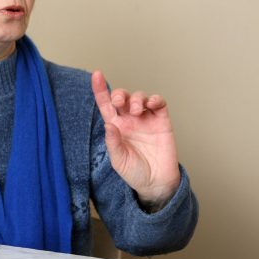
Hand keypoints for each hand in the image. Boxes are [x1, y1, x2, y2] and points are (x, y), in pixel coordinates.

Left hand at [91, 71, 180, 208]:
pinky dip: (155, 99)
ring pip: (139, 97)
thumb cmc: (134, 172)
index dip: (100, 89)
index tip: (96, 75)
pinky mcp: (161, 121)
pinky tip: (151, 103)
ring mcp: (146, 119)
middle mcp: (129, 120)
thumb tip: (108, 124)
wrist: (156, 183)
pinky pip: (159, 103)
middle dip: (119, 94)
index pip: (105, 105)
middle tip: (119, 103)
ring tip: (135, 110)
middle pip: (122, 97)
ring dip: (135, 98)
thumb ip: (113, 143)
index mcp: (115, 127)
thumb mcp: (118, 161)